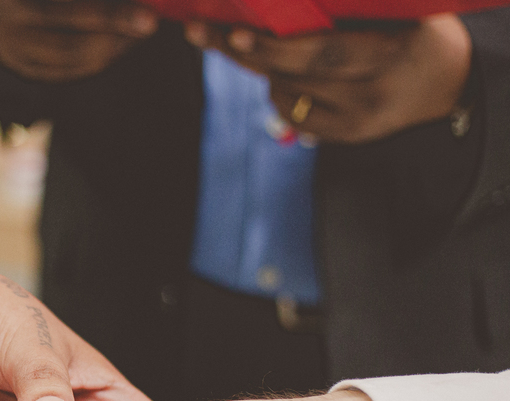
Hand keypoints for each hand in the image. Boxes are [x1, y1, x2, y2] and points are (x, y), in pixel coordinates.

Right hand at [0, 0, 158, 80]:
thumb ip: (82, 1)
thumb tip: (130, 3)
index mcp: (8, 5)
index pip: (65, 14)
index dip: (110, 17)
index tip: (148, 18)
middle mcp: (5, 32)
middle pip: (71, 47)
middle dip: (116, 37)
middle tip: (148, 24)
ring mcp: (11, 53)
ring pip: (70, 63)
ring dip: (110, 50)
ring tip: (137, 32)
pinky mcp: (21, 65)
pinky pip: (64, 70)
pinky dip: (94, 58)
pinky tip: (116, 44)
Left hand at [186, 15, 471, 142]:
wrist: (448, 81)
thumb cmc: (412, 30)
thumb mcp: (398, 12)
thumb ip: (350, 11)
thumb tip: (288, 7)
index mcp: (394, 48)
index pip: (324, 49)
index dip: (276, 43)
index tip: (235, 30)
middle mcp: (379, 87)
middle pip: (302, 71)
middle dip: (249, 51)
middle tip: (205, 32)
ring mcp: (364, 117)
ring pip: (293, 93)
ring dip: (261, 67)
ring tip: (239, 42)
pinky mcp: (351, 136)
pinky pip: (297, 116)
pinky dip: (278, 94)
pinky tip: (274, 77)